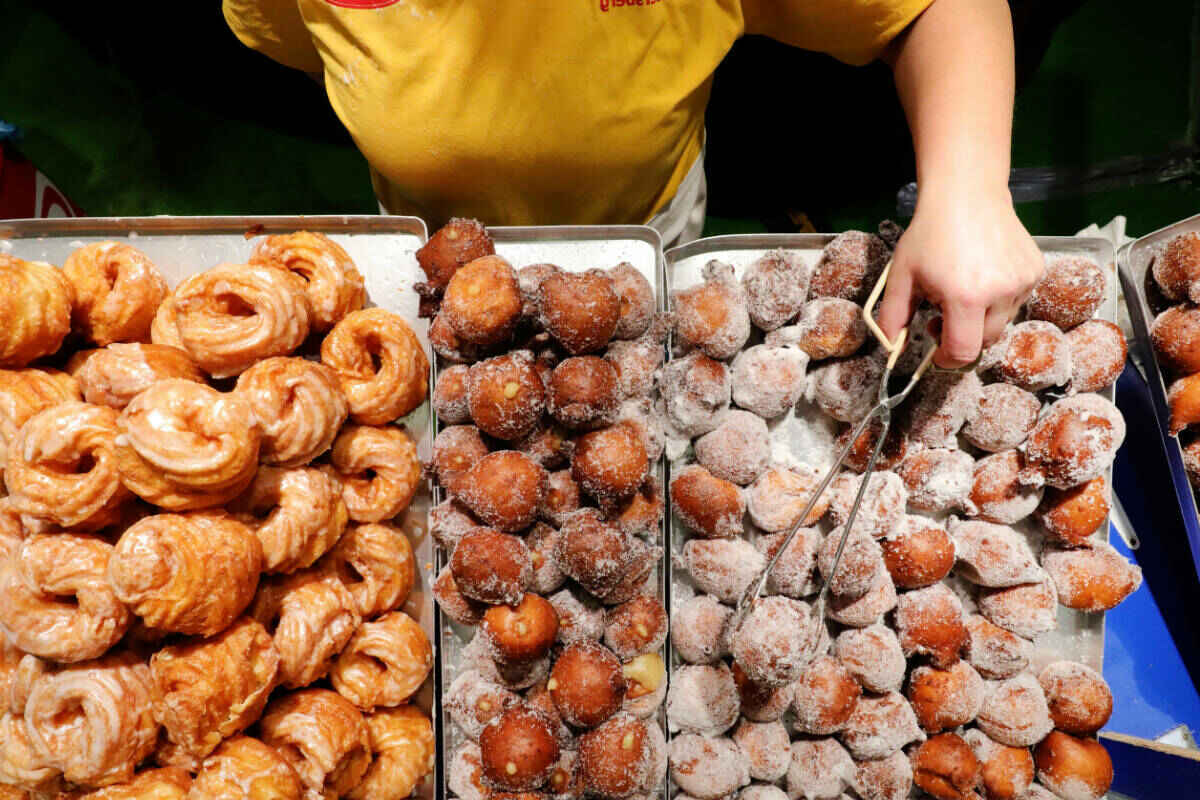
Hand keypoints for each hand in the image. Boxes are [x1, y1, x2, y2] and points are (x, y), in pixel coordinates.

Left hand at [876, 188, 1043, 367]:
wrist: (966, 194)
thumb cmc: (929, 235)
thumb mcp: (901, 277)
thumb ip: (892, 318)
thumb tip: (891, 350)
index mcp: (966, 297)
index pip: (963, 351)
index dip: (947, 360)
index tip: (936, 354)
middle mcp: (1000, 292)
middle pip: (984, 341)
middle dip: (961, 337)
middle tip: (940, 315)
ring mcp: (1023, 281)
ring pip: (1001, 323)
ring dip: (980, 318)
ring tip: (961, 289)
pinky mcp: (1035, 272)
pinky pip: (1015, 301)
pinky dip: (998, 299)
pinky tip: (982, 274)